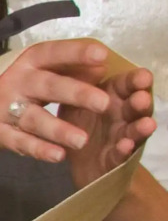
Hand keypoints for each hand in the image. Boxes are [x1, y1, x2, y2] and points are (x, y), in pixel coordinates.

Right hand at [0, 39, 112, 162]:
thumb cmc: (14, 88)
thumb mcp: (37, 73)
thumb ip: (68, 69)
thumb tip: (102, 66)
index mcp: (26, 62)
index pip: (52, 53)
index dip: (75, 53)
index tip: (101, 55)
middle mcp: (14, 82)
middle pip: (47, 86)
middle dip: (76, 94)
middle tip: (103, 103)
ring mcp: (2, 108)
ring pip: (34, 118)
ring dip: (58, 129)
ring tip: (82, 140)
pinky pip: (20, 142)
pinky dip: (38, 149)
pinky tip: (58, 155)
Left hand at [61, 62, 155, 187]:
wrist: (76, 159)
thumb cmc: (78, 122)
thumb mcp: (75, 101)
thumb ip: (79, 83)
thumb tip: (81, 61)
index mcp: (112, 97)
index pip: (126, 85)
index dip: (135, 81)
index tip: (143, 76)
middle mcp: (122, 115)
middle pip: (135, 107)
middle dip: (140, 102)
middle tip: (142, 98)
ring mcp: (121, 137)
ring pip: (135, 131)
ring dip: (140, 127)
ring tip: (146, 124)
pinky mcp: (114, 158)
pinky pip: (120, 154)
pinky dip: (123, 150)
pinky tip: (124, 146)